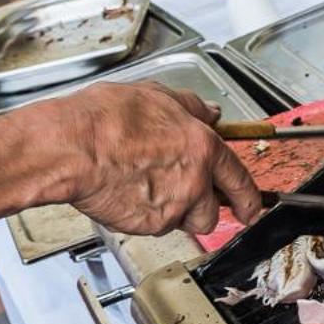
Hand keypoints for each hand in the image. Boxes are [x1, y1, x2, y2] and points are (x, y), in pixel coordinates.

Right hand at [0, 80, 263, 235]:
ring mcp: (172, 206)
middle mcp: (194, 179)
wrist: (72, 149)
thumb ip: (190, 107)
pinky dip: (143, 217)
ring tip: (144, 190)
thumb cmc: (105, 120)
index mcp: (201, 145)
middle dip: (200, 208)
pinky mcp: (148, 226)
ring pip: (183, 222)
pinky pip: (153, 227)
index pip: (237, 177)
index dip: (247, 196)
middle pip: (212, 211)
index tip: (251, 207)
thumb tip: (209, 112)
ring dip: (172, 214)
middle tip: (179, 196)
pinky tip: (125, 195)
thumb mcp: (155, 96)